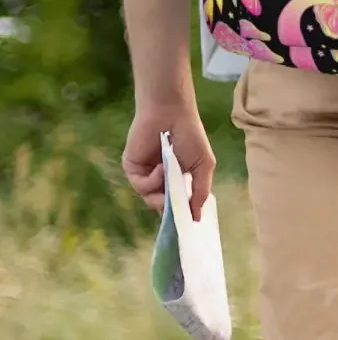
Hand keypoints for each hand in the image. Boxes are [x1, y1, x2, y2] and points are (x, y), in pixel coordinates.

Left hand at [123, 104, 214, 222]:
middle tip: (178, 209)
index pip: (177, 204)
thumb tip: (197, 218)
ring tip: (171, 176)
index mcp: (177, 179)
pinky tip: (162, 167)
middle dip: (171, 209)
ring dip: (162, 192)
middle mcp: (160, 180)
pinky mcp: (132, 170)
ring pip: (151, 199)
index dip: (181, 214)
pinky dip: (153, 180)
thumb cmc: (191, 135)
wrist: (171, 113)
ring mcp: (146, 175)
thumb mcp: (203, 165)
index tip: (187, 225)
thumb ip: (200, 192)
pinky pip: (141, 186)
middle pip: (162, 206)